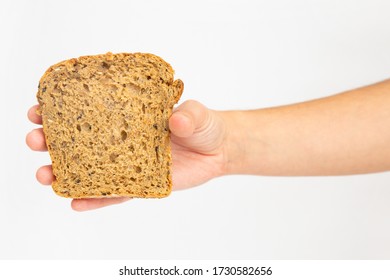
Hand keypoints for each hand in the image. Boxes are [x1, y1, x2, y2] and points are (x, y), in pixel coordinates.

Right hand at [26, 100, 227, 210]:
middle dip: (52, 140)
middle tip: (36, 139)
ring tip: (45, 174)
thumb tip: (175, 122)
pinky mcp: (138, 184)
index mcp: (128, 114)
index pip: (90, 109)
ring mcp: (127, 163)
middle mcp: (122, 139)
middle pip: (80, 140)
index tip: (40, 106)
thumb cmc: (203, 126)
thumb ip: (188, 115)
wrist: (217, 150)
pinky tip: (76, 202)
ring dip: (64, 172)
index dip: (62, 109)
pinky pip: (113, 194)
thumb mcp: (197, 114)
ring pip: (90, 169)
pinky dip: (95, 199)